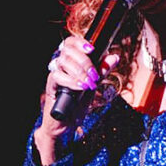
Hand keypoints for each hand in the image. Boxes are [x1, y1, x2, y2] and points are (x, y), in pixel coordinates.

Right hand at [35, 36, 119, 164]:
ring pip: (63, 62)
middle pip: (68, 51)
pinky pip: (57, 77)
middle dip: (85, 61)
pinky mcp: (51, 86)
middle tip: (95, 76)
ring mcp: (55, 75)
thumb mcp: (94, 84)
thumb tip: (114, 56)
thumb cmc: (78, 103)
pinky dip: (71, 81)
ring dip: (80, 72)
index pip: (70, 42)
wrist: (67, 123)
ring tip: (90, 84)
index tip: (92, 49)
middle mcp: (61, 65)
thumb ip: (102, 71)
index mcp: (71, 61)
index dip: (80, 42)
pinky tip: (80, 87)